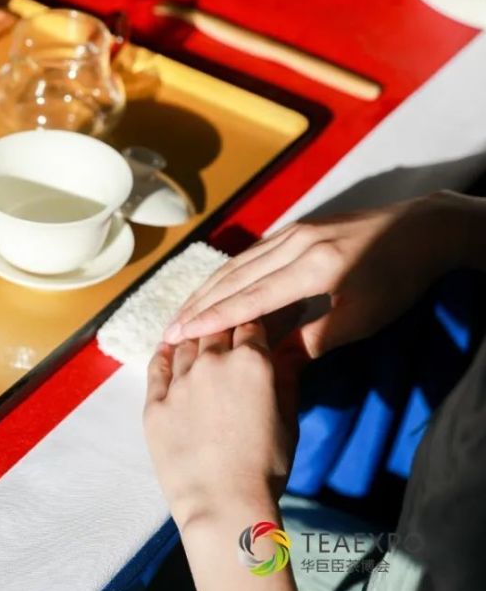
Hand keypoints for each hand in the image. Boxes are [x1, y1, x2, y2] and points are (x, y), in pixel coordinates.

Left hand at [143, 322, 296, 529]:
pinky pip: (157, 366)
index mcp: (251, 361)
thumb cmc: (267, 466)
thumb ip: (286, 376)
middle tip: (223, 325)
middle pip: (215, 326)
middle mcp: (213, 362)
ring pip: (185, 343)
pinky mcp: (155, 402)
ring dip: (193, 336)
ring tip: (195, 332)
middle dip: (222, 323)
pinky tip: (167, 347)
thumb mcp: (289, 419)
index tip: (251, 320)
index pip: (251, 322)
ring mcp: (180, 381)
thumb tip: (290, 348)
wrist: (223, 503)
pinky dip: (163, 352)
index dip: (252, 320)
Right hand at [163, 193, 468, 357]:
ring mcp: (293, 232)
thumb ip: (315, 340)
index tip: (181, 334)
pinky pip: (250, 254)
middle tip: (169, 330)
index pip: (251, 298)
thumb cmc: (398, 279)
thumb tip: (270, 362)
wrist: (422, 228)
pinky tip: (213, 288)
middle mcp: (295, 244)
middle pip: (234, 278)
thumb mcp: (363, 318)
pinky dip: (226, 274)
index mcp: (313, 268)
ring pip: (238, 263)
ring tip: (182, 312)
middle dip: (199, 305)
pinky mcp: (295, 229)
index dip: (213, 318)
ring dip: (207, 288)